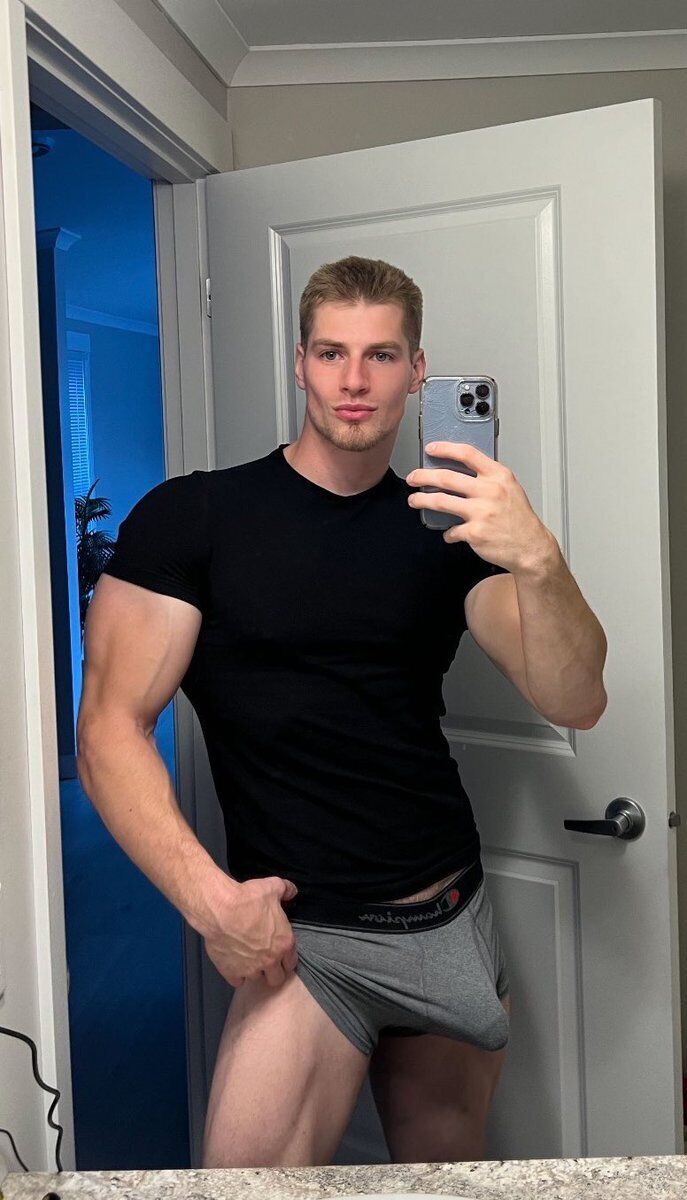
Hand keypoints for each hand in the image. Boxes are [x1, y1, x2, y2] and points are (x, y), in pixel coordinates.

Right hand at [202, 875, 298, 989]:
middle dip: (273, 971)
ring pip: (257, 980)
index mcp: (284, 943)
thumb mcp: (272, 887)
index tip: (279, 954)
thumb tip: (291, 891)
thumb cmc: (249, 899)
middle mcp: (270, 961)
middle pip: (277, 979)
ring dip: (254, 972)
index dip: (286, 959)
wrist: (220, 910)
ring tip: (248, 961)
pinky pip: (238, 982)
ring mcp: (250, 969)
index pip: (291, 963)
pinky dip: (237, 975)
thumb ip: (285, 890)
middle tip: (265, 961)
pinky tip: (234, 964)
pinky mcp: (231, 973)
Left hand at [406, 440, 552, 572]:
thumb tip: (460, 473)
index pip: (467, 454)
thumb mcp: (509, 488)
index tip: (431, 449)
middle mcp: (489, 491)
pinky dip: (448, 533)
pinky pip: (451, 530)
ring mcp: (481, 512)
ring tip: (414, 500)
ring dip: (422, 500)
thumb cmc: (519, 518)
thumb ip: (488, 478)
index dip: (445, 449)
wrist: (531, 546)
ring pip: (441, 501)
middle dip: (423, 476)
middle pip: (446, 477)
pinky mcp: (475, 532)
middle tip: (413, 478)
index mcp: (498, 476)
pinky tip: (450, 533)